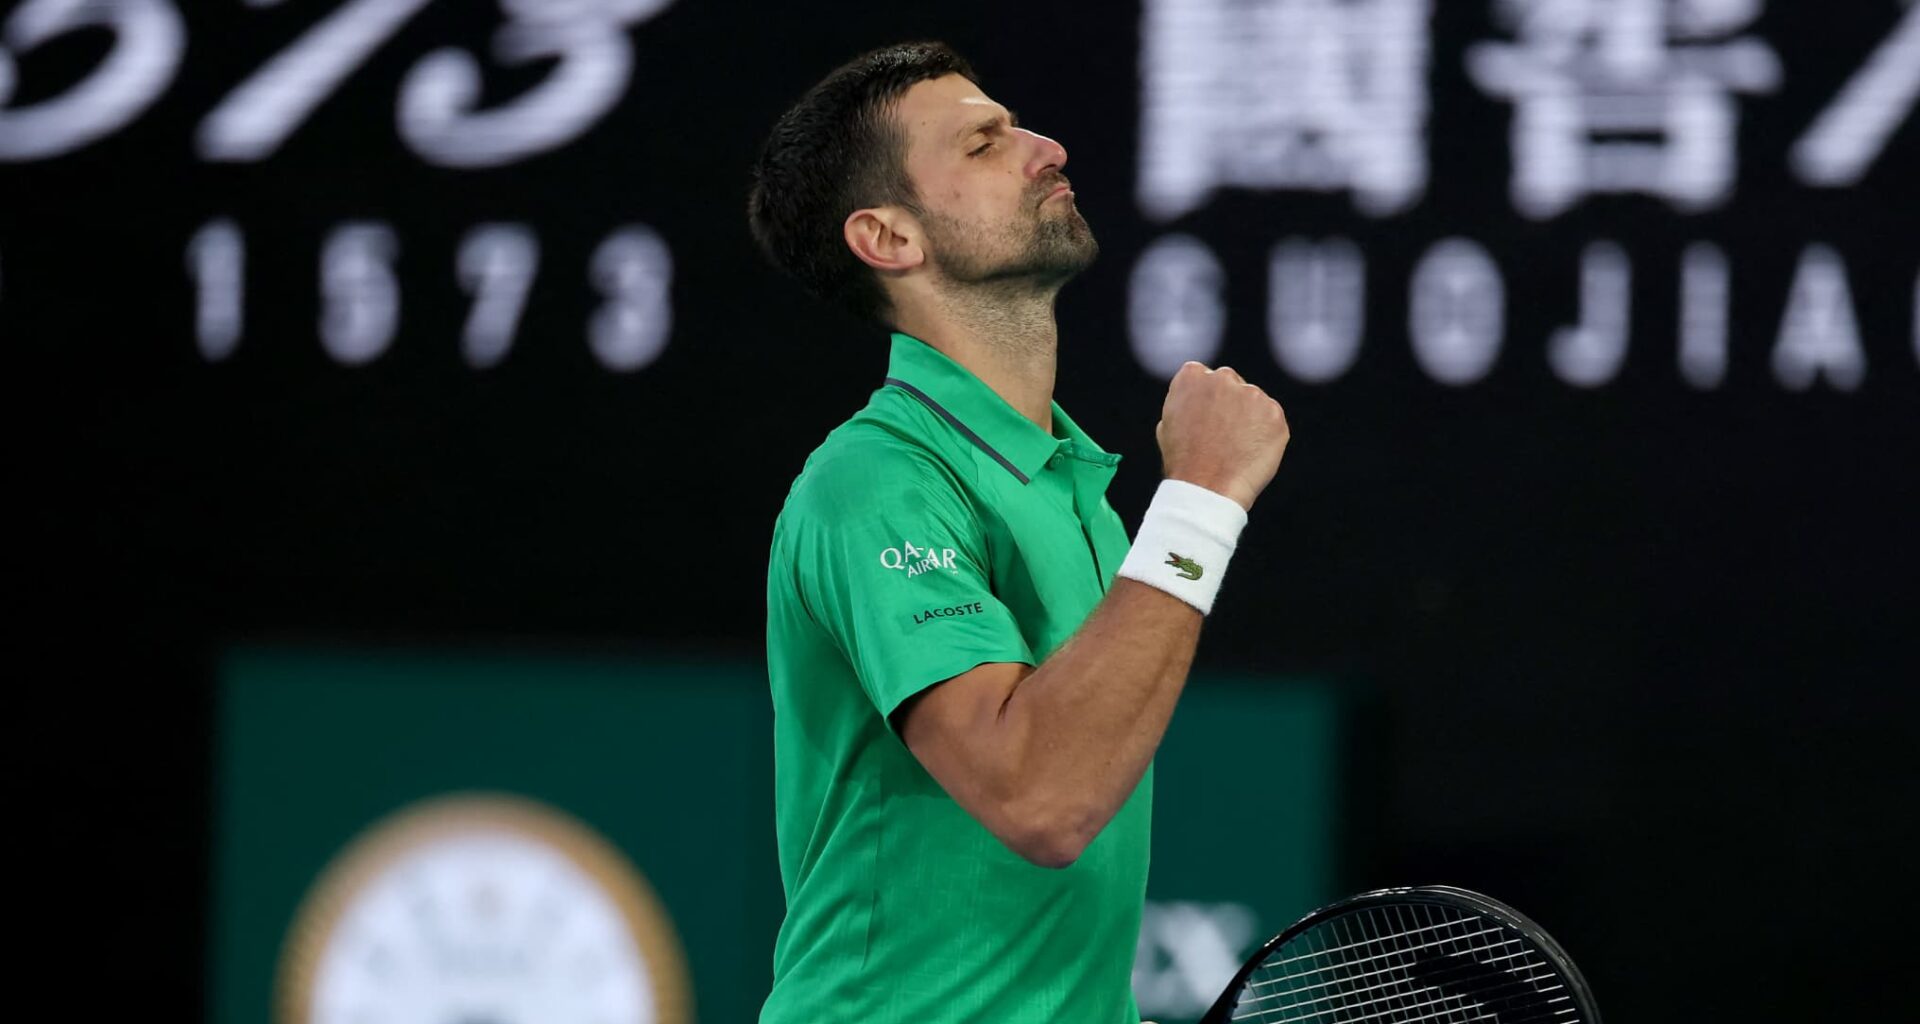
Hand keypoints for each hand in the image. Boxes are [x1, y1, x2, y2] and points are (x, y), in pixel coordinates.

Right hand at [1154, 361, 1289, 510]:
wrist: (1207, 488)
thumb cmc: (1183, 461)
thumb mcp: (1168, 423)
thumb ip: (1186, 401)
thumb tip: (1199, 399)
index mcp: (1192, 376)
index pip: (1202, 376)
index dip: (1204, 399)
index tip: (1205, 419)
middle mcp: (1223, 378)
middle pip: (1230, 384)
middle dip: (1229, 403)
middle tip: (1223, 436)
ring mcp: (1251, 394)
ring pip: (1253, 401)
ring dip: (1248, 418)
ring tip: (1235, 449)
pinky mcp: (1274, 413)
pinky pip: (1271, 419)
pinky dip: (1265, 434)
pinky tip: (1250, 453)